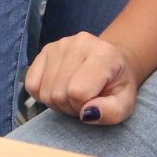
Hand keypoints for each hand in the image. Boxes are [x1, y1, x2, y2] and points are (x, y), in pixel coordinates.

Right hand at [24, 31, 141, 124]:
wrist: (111, 62)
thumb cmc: (117, 85)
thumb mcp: (125, 103)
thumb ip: (112, 112)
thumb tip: (86, 113)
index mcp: (104, 55)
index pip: (78, 92)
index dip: (84, 107)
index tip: (94, 104)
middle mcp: (79, 43)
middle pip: (59, 93)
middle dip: (70, 106)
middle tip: (84, 101)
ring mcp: (59, 45)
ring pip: (45, 91)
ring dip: (58, 102)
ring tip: (73, 95)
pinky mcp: (45, 50)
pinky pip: (31, 84)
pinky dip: (42, 94)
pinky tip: (58, 88)